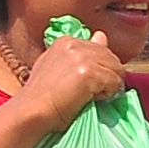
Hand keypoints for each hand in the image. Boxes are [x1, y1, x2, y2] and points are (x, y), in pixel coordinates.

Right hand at [11, 24, 127, 127]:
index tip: (87, 83)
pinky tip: (91, 99)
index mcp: (67, 41)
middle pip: (111, 58)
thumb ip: (80, 53)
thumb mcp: (57, 66)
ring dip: (108, 86)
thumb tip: (101, 36)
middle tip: (91, 92)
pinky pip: (114, 83)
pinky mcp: (89, 73)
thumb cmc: (42, 96)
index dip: (99, 68)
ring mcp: (82, 57)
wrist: (31, 112)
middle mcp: (75, 44)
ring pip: (117, 70)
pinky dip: (108, 94)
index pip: (100, 50)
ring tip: (89, 96)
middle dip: (108, 76)